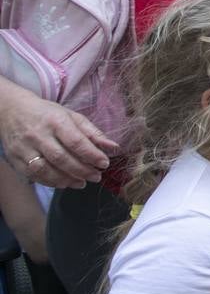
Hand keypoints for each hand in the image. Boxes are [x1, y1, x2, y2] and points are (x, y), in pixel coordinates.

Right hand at [0, 87, 115, 186]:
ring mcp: (23, 147)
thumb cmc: (48, 114)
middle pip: (61, 158)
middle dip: (82, 170)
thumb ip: (93, 133)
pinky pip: (33, 175)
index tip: (104, 164)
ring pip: (45, 169)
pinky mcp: (14, 158)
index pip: (76, 141)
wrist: (12, 110)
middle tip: (96, 176)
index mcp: (55, 121)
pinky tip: (64, 183)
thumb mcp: (72, 117)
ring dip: (66, 180)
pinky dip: (50, 182)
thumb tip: (114, 148)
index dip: (92, 155)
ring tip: (82, 183)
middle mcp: (38, 134)